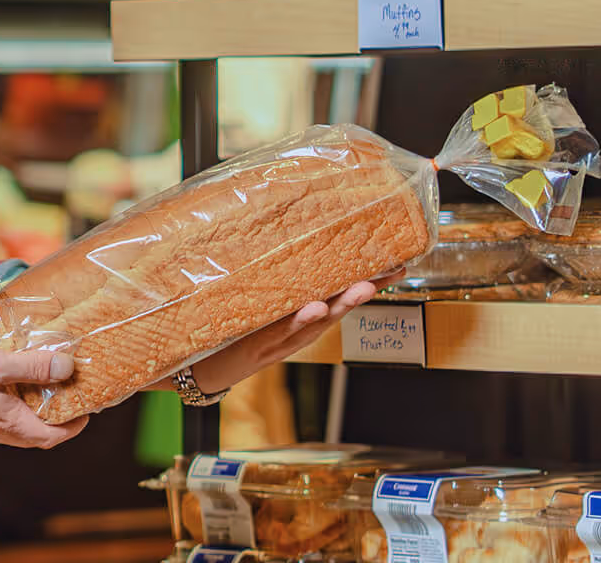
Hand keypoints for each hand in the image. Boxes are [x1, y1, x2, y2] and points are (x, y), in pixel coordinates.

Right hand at [0, 347, 87, 448]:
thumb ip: (32, 367)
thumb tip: (67, 368)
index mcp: (12, 424)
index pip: (54, 436)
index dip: (76, 425)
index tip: (89, 407)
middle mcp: (0, 432)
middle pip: (39, 433)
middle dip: (60, 416)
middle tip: (71, 391)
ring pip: (21, 424)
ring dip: (37, 408)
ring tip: (45, 380)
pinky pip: (3, 415)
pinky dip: (16, 401)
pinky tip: (11, 379)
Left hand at [188, 271, 404, 395]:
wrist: (200, 367)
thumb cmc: (232, 328)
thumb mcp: (261, 302)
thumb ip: (278, 277)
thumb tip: (286, 233)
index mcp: (302, 313)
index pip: (342, 291)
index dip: (372, 278)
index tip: (399, 262)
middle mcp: (299, 327)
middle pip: (340, 306)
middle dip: (367, 289)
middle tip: (394, 270)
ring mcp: (282, 338)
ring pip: (318, 320)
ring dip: (342, 304)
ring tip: (363, 287)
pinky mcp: (259, 345)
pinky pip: (282, 331)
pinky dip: (300, 321)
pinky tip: (314, 307)